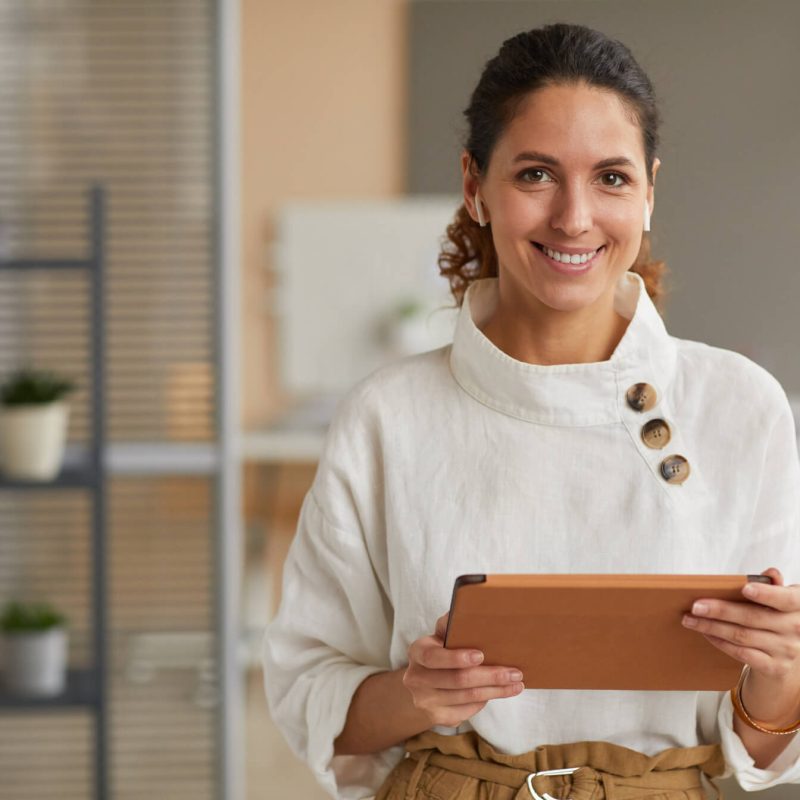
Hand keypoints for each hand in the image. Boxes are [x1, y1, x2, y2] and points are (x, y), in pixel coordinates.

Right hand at [402, 611, 523, 727]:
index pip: (434, 657)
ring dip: (495, 691)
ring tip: (516, 684)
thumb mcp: (440, 636)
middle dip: (490, 676)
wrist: (423, 683)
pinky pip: (467, 711)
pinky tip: (497, 693)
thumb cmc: (440, 652)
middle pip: (458, 680)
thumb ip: (450, 624)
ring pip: (467, 697)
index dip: (456, 658)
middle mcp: (416, 678)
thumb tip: (467, 608)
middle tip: (514, 673)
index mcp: (417, 652)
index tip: (481, 655)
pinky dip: (485, 702)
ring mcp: (424, 701)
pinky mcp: (436, 717)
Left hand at [681, 567, 799, 682]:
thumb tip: (771, 573)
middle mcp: (796, 629)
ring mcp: (786, 650)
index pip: (786, 599)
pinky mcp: (775, 667)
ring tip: (690, 619)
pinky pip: (742, 653)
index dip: (767, 594)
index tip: (745, 588)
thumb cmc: (775, 617)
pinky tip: (705, 633)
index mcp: (799, 607)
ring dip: (712, 626)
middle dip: (720, 610)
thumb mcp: (779, 600)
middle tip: (695, 606)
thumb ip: (773, 586)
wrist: (784, 654)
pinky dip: (720, 642)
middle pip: (753, 617)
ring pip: (742, 636)